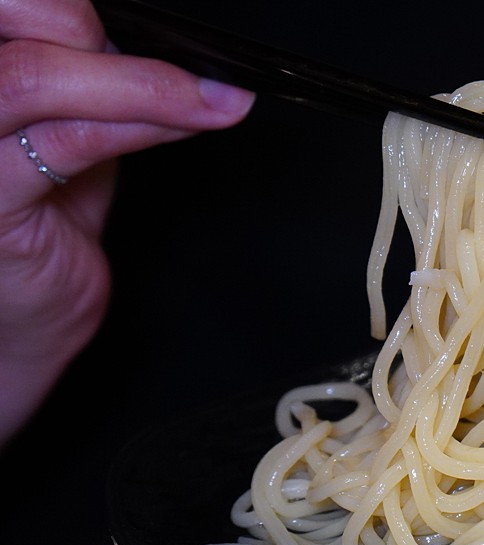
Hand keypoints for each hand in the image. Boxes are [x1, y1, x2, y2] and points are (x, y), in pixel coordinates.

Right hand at [0, 0, 253, 446]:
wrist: (17, 324)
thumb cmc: (34, 231)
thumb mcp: (68, 136)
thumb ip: (96, 85)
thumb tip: (164, 48)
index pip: (21, 6)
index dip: (78, 9)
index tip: (161, 33)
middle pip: (24, 16)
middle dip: (104, 34)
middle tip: (183, 72)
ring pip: (40, 77)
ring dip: (148, 84)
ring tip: (214, 99)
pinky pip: (70, 139)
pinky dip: (144, 122)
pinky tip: (191, 121)